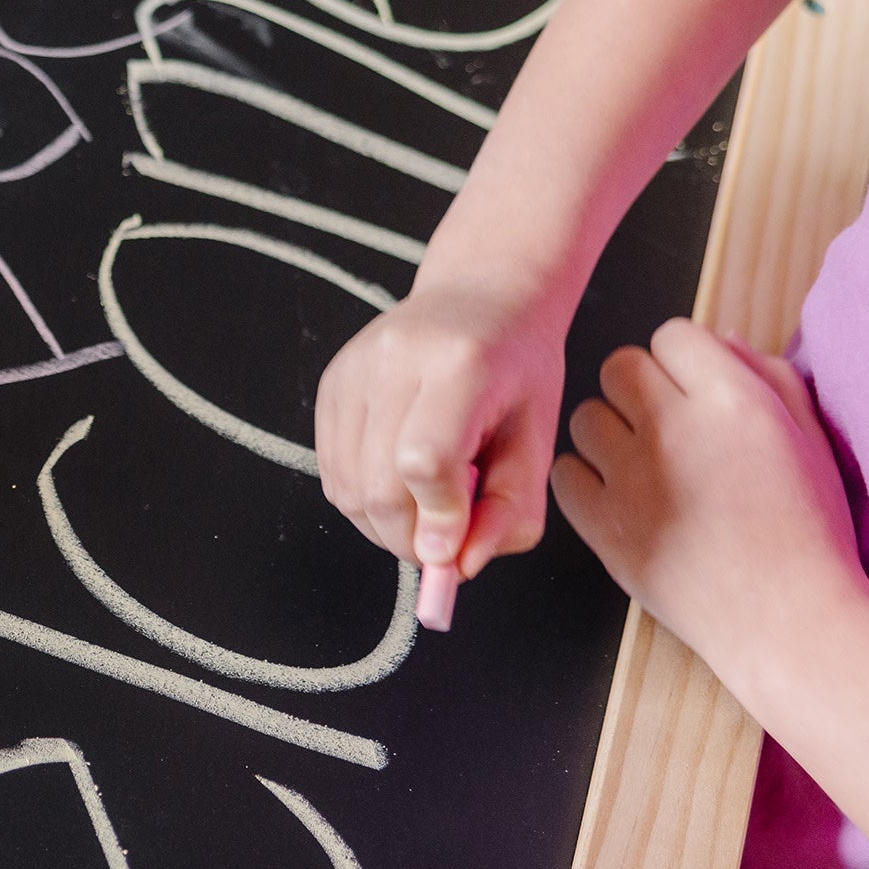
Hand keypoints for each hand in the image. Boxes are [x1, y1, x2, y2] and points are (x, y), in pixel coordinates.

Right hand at [314, 280, 568, 575]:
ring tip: (426, 502)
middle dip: (410, 538)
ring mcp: (353, 369)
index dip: (437, 519)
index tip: (455, 550)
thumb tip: (457, 567)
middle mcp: (395, 359)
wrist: (481, 301)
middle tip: (444, 541)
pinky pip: (332, 474)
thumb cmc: (518, 377)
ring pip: (347, 490)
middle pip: (377, 487)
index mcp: (461, 364)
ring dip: (385, 525)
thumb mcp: (538, 445)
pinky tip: (400, 480)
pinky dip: (364, 499)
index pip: (425, 460)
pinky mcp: (330, 384)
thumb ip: (509, 514)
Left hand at [549, 319, 867, 703]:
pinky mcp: (604, 527)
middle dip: (639, 390)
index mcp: (733, 400)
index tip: (693, 395)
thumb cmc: (811, 531)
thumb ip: (768, 376)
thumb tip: (719, 338)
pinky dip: (583, 482)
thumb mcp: (810, 439)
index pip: (672, 335)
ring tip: (643, 468)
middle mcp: (677, 429)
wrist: (790, 620)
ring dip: (608, 433)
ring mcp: (633, 478)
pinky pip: (564, 474)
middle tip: (664, 429)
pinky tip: (618, 499)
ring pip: (585, 417)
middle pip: (620, 366)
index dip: (681, 362)